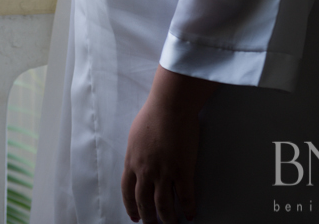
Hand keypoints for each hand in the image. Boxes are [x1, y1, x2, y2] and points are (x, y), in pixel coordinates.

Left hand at [121, 66, 216, 223]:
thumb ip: (135, 152)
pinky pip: (185, 196)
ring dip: (168, 219)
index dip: (131, 206)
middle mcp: (146, 171)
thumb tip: (136, 161)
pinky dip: (188, 208)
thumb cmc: (154, 113)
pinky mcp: (182, 170)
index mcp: (132, 161)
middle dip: (148, 218)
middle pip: (144, 203)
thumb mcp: (135, 135)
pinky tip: (190, 214)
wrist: (170, 105)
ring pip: (164, 206)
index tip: (135, 216)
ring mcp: (164, 172)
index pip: (128, 192)